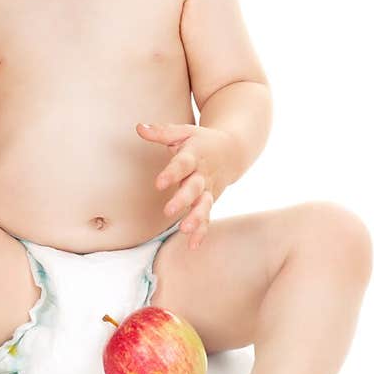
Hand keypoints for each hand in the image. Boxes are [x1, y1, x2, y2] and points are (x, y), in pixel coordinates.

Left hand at [136, 121, 241, 250]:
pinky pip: (207, 218)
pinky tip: (193, 245)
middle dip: (183, 200)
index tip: (158, 183)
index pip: (182, 164)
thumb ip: (161, 132)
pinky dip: (202, 231)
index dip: (171, 173)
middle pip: (194, 188)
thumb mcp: (183, 132)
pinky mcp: (210, 201)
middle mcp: (202, 175)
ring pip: (204, 205)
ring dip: (196, 218)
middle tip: (168, 211)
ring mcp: (208, 190)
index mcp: (194, 156)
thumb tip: (139, 128)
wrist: (233, 150)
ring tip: (185, 229)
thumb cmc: (202, 141)